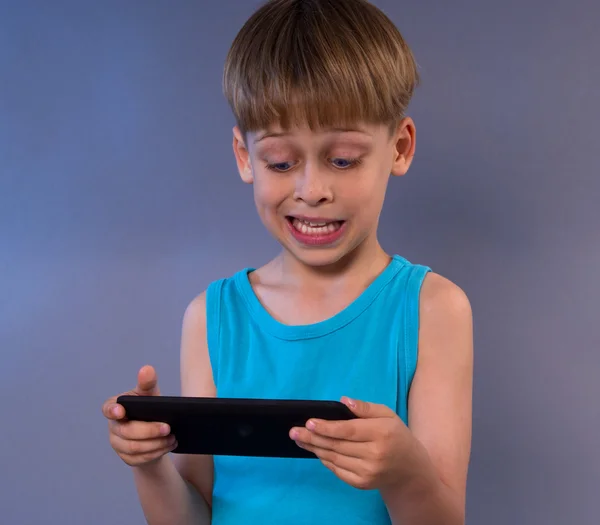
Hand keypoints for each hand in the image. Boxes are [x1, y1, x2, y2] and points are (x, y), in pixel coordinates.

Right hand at [102, 365, 176, 466]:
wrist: (154, 432)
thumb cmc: (150, 408)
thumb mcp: (150, 395)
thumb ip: (147, 384)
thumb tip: (147, 369)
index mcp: (116, 408)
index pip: (108, 409)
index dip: (112, 411)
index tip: (121, 411)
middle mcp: (114, 427)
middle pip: (127, 432)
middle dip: (149, 431)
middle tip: (168, 427)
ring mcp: (118, 444)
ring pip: (134, 448)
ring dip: (156, 444)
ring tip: (172, 437)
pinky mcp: (127, 458)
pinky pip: (140, 459)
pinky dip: (157, 452)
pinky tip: (170, 445)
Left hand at [290, 397, 415, 490]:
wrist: (409, 468)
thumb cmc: (395, 435)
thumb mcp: (387, 414)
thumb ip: (365, 408)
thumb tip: (344, 401)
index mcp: (381, 433)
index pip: (348, 430)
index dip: (327, 427)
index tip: (309, 422)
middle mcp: (374, 455)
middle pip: (337, 445)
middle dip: (313, 438)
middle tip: (294, 431)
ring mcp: (368, 472)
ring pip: (334, 458)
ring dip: (314, 448)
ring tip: (300, 439)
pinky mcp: (363, 484)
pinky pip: (338, 471)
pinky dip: (325, 460)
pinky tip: (316, 451)